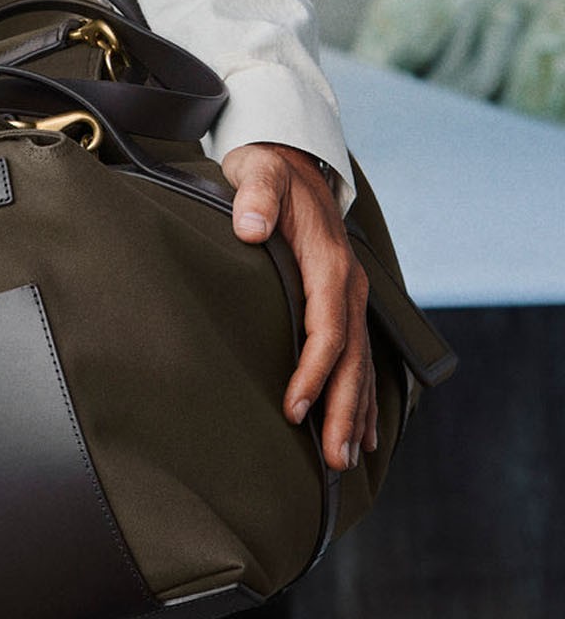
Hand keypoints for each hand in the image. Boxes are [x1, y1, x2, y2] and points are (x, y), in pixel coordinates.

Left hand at [220, 142, 375, 471]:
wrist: (292, 159)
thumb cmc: (269, 170)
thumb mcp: (258, 171)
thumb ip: (256, 195)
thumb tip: (252, 225)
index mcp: (328, 261)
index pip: (328, 327)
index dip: (314, 371)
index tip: (295, 407)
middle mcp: (348, 283)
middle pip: (352, 356)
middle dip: (345, 409)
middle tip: (335, 459)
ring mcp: (350, 293)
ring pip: (361, 362)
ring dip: (357, 411)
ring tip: (348, 459)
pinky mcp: (344, 301)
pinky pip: (360, 354)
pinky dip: (366, 394)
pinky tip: (365, 429)